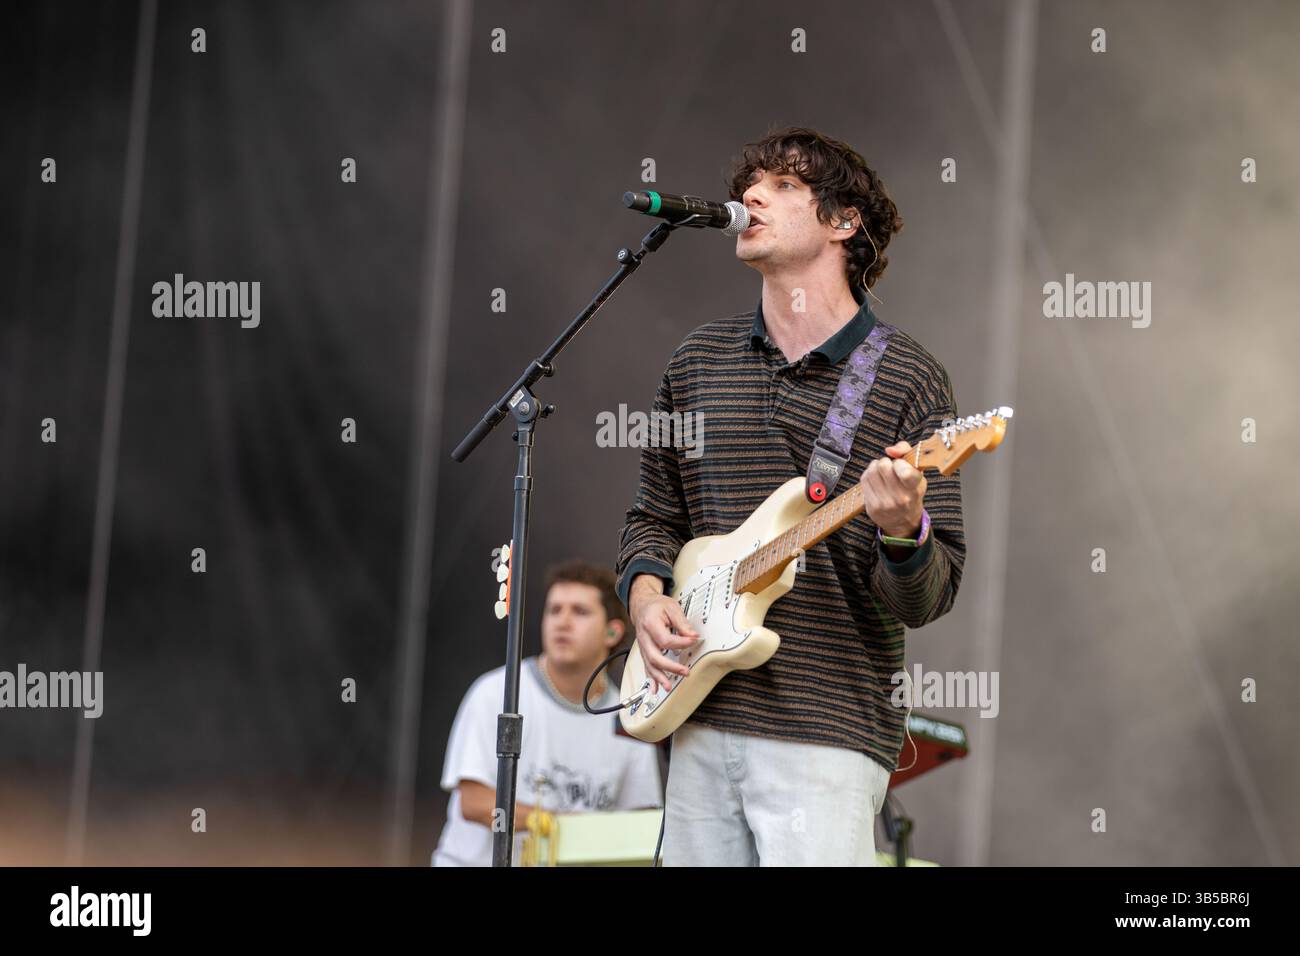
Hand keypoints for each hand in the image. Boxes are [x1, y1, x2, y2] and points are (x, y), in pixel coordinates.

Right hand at [628, 574, 697, 693]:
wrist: (642, 605)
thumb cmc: (656, 606)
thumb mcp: (671, 607)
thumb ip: (682, 623)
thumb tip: (693, 636)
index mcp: (650, 624)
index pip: (665, 639)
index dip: (681, 642)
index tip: (693, 641)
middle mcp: (644, 637)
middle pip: (655, 656)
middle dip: (670, 667)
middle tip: (684, 671)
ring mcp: (643, 646)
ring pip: (649, 665)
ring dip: (659, 677)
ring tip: (669, 686)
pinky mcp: (645, 651)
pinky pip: (646, 667)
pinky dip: (651, 679)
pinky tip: (655, 689)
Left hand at [859, 440, 926, 537]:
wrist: (903, 522)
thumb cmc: (910, 492)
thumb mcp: (917, 472)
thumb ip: (906, 452)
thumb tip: (890, 450)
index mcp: (915, 488)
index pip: (905, 472)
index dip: (900, 463)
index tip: (901, 465)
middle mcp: (900, 498)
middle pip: (883, 466)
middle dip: (886, 462)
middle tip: (890, 468)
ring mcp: (885, 504)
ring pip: (871, 471)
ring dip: (875, 467)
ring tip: (882, 473)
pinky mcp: (872, 507)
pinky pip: (864, 480)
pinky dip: (868, 475)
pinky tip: (875, 480)